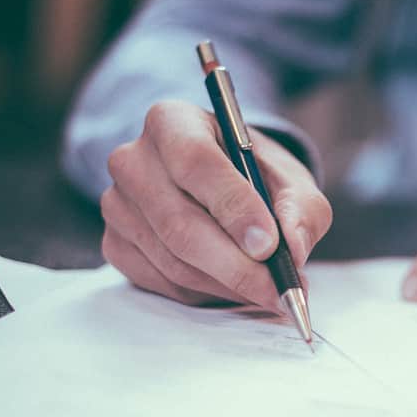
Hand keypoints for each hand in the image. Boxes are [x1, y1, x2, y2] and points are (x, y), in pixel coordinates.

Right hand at [100, 100, 331, 310]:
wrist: (223, 186)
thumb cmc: (256, 177)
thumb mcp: (291, 181)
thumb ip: (301, 209)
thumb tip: (293, 249)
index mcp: (173, 122)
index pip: (195, 162)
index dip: (233, 207)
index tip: (269, 245)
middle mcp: (133, 160)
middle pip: (180, 223)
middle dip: (237, 265)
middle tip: (278, 289)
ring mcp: (118, 205)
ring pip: (173, 261)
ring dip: (227, 285)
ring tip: (268, 290)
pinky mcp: (115, 244)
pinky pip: (162, 282)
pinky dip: (206, 294)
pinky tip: (234, 286)